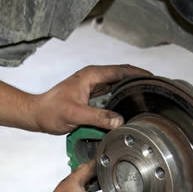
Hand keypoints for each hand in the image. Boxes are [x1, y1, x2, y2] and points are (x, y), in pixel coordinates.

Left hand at [32, 64, 151, 134]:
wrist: (37, 115)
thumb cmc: (50, 111)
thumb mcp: (75, 115)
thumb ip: (98, 117)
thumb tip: (119, 121)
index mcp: (91, 75)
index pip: (121, 70)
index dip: (139, 73)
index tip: (154, 78)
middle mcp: (93, 78)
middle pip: (122, 76)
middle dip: (138, 80)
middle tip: (155, 88)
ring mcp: (92, 87)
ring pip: (117, 86)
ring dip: (130, 89)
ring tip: (147, 95)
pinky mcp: (91, 97)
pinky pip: (111, 95)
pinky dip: (121, 98)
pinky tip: (129, 105)